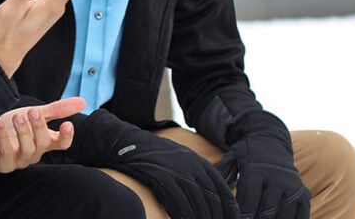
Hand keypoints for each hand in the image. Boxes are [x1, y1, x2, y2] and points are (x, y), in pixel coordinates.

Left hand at [0, 97, 85, 173]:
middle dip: (38, 128)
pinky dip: (2, 138)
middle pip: (42, 144)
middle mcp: (33, 154)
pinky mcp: (0, 164)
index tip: (68, 124)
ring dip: (23, 133)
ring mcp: (17, 161)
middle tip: (32, 112)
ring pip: (26, 151)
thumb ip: (56, 110)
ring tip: (17, 116)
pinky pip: (4, 155)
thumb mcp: (34, 114)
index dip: (66, 137)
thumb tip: (83, 101)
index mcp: (44, 142)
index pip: (61, 144)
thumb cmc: (12, 127)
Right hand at [71, 110, 239, 218]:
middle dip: (216, 216)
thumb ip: (195, 173)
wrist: (126, 143)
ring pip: (196, 202)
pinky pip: (178, 201)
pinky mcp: (161, 176)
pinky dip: (183, 214)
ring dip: (201, 217)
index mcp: (198, 162)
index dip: (228, 209)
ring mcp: (176, 171)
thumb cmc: (152, 155)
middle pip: (211, 198)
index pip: (222, 189)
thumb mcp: (179, 159)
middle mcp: (191, 165)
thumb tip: (210, 194)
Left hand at [218, 112, 308, 218]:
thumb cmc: (244, 157)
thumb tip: (209, 194)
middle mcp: (277, 178)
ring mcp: (293, 187)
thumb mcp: (230, 161)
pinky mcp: (303, 194)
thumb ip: (221, 177)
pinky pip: (301, 216)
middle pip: (266, 212)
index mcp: (256, 171)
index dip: (242, 217)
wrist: (269, 142)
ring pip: (283, 217)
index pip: (249, 202)